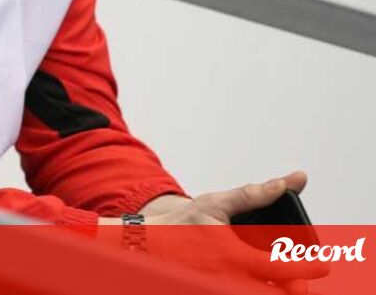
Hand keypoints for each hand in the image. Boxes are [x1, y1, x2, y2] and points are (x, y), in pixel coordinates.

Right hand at [100, 172, 327, 293]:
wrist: (143, 246)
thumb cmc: (179, 225)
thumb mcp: (214, 204)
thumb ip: (254, 194)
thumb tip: (291, 181)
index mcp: (237, 259)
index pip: (288, 270)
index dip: (311, 267)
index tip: (322, 263)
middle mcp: (232, 282)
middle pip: (280, 294)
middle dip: (295, 286)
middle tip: (297, 276)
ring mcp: (221, 290)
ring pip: (262, 294)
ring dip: (273, 287)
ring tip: (275, 276)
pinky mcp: (211, 293)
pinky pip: (240, 293)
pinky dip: (251, 286)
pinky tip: (249, 276)